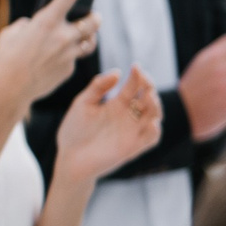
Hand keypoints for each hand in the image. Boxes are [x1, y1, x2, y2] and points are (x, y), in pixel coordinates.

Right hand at [0, 0, 102, 106]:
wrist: (10, 89)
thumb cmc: (6, 58)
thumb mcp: (12, 33)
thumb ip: (29, 25)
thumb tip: (37, 25)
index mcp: (46, 22)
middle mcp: (63, 36)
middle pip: (93, 21)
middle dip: (95, 17)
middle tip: (93, 16)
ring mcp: (69, 54)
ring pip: (90, 42)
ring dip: (88, 37)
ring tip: (82, 36)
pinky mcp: (70, 69)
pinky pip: (75, 59)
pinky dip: (69, 57)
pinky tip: (55, 60)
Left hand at [55, 66, 163, 181]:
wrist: (69, 158)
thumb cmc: (74, 132)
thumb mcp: (82, 103)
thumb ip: (98, 87)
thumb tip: (118, 72)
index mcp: (117, 104)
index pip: (135, 86)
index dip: (138, 75)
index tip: (135, 66)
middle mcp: (128, 116)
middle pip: (148, 98)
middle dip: (150, 88)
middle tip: (144, 80)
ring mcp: (132, 131)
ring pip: (154, 116)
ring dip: (156, 105)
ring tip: (148, 97)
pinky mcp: (133, 147)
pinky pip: (152, 138)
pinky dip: (154, 130)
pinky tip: (150, 122)